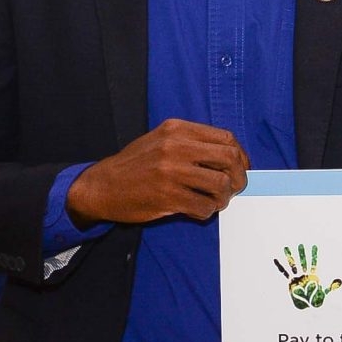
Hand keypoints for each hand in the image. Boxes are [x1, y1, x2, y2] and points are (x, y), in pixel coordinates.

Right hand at [67, 118, 248, 224]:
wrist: (101, 186)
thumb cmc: (136, 164)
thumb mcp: (161, 140)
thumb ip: (192, 142)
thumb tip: (232, 156)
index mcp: (176, 129)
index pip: (226, 138)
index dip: (240, 156)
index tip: (238, 168)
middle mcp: (175, 147)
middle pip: (229, 159)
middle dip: (238, 177)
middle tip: (232, 187)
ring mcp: (171, 172)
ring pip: (221, 184)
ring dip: (224, 197)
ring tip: (214, 200)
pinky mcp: (167, 196)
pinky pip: (204, 206)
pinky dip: (207, 211)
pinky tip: (198, 209)